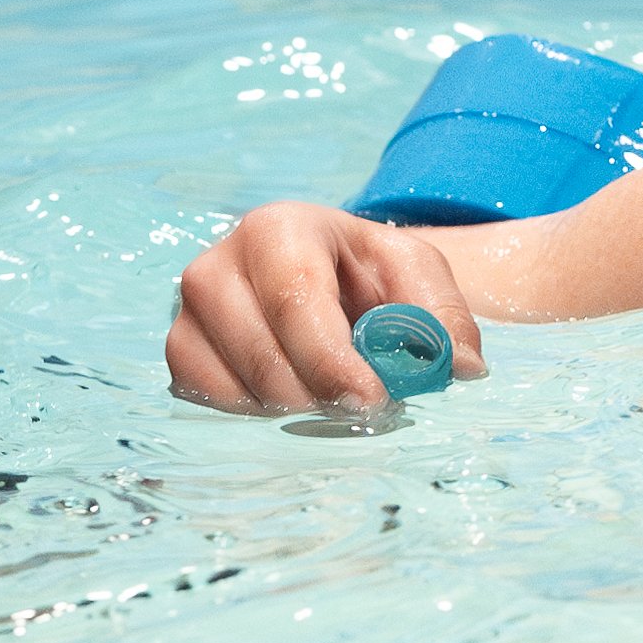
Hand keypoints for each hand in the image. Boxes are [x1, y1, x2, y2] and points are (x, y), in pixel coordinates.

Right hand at [167, 202, 484, 411]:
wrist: (327, 280)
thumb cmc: (369, 276)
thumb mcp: (417, 277)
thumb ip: (444, 318)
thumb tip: (461, 368)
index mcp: (279, 229)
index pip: (294, 298)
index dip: (331, 358)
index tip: (372, 399)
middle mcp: (219, 263)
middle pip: (260, 350)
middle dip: (319, 394)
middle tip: (364, 409)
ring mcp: (189, 310)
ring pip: (231, 382)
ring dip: (290, 408)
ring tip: (330, 396)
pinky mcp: (181, 349)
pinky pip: (204, 398)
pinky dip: (252, 413)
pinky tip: (290, 399)